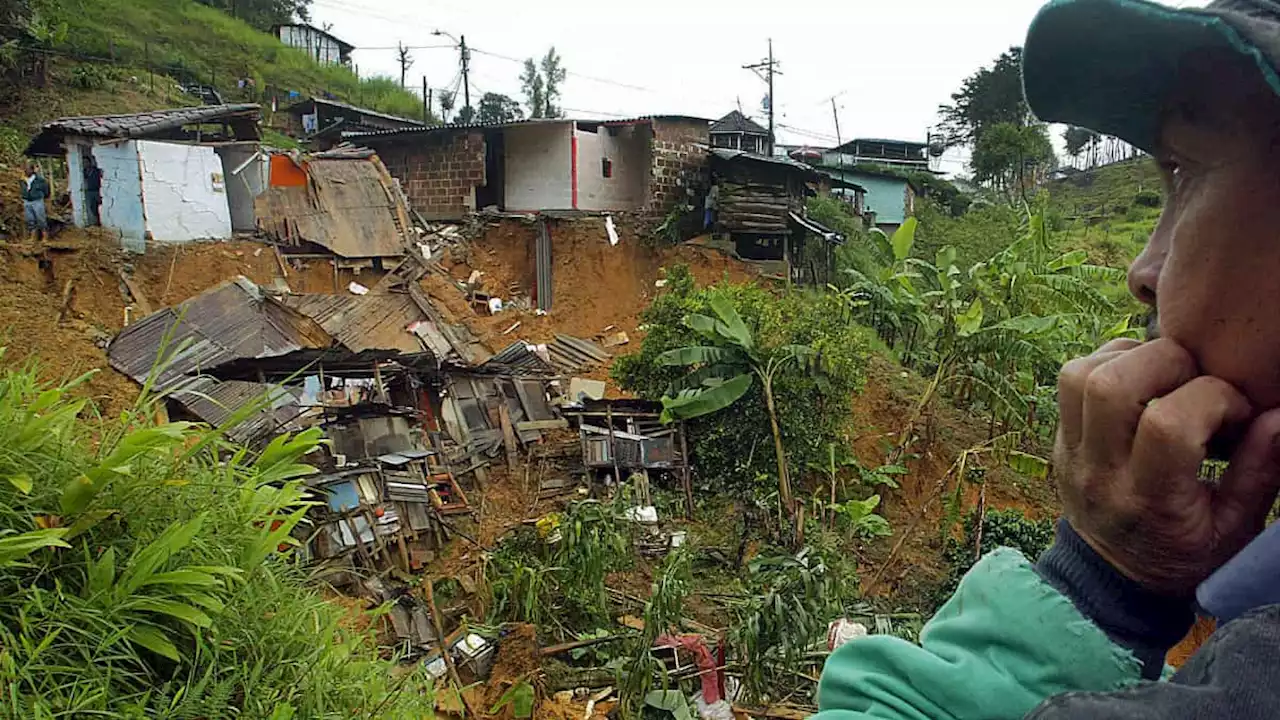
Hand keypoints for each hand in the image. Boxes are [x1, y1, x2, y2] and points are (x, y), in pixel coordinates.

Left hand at [1055, 338, 1279, 593]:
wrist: (1112, 578)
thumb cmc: (1183, 554)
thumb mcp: (1233, 528)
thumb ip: (1260, 472)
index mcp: (1149, 498)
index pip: (1168, 425)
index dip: (1214, 399)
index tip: (1239, 412)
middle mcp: (1101, 470)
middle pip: (1112, 386)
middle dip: (1167, 363)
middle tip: (1199, 380)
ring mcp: (1071, 451)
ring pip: (1080, 374)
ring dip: (1130, 358)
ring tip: (1169, 375)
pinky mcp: (1060, 437)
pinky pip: (1069, 377)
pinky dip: (1107, 363)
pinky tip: (1143, 380)